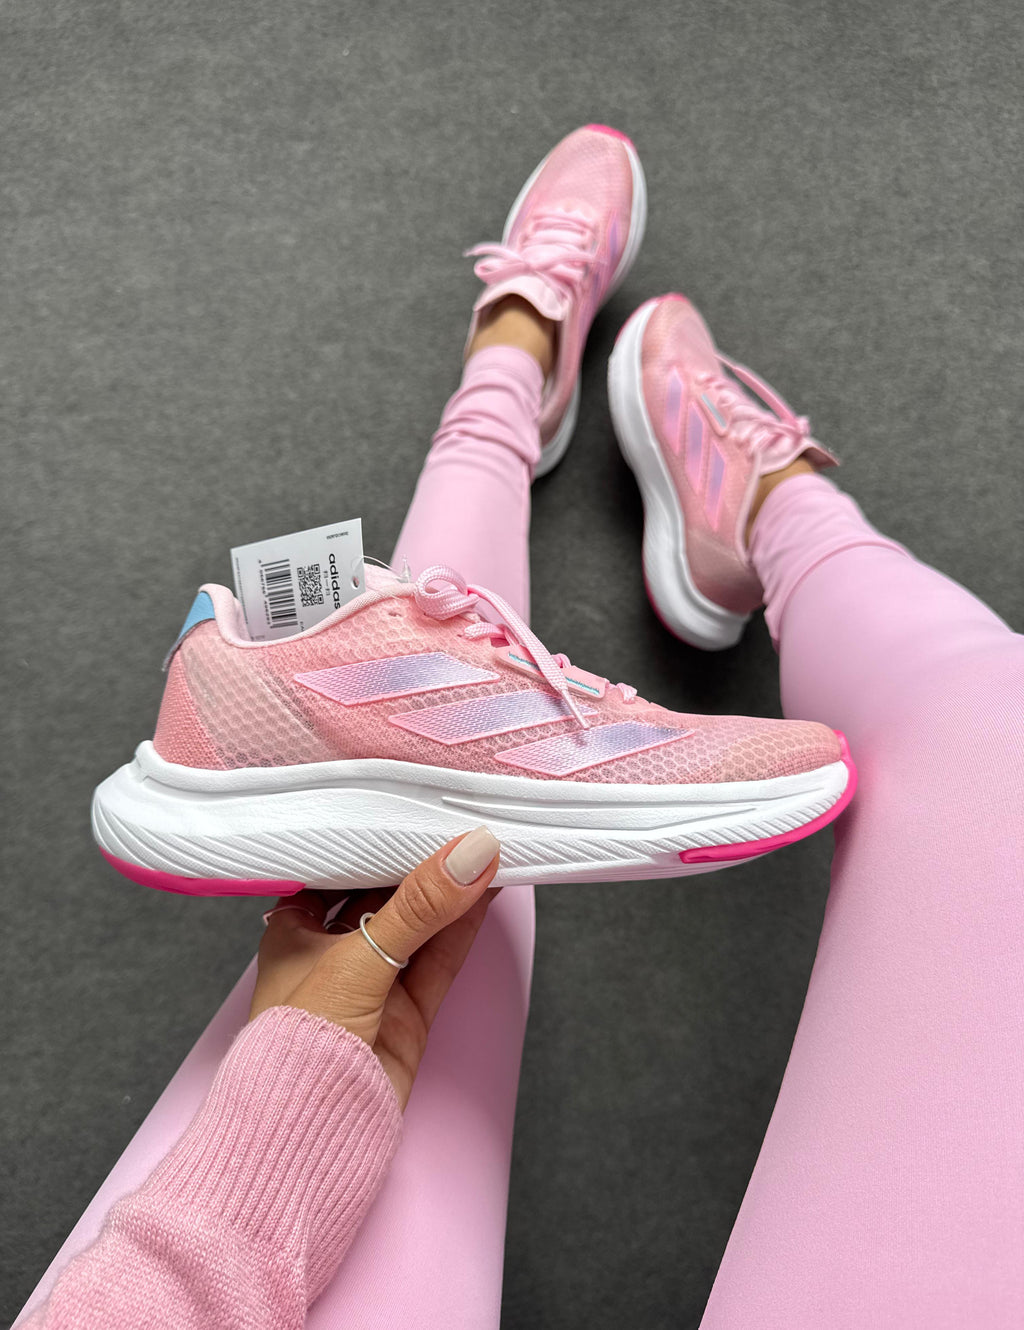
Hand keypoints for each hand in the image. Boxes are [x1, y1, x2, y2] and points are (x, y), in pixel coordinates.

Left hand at [249, 826, 500, 1108]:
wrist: (307, 1138)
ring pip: (421, 925)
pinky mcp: (407, 1012)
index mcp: (294, 929)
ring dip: (453, 891)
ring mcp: (374, 982)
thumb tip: (475, 851)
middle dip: (422, 862)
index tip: (414, 801)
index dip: (376, 836)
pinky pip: (441, 958)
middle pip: (386, 894)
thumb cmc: (297, 1044)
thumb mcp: (358, 961)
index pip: (340, 867)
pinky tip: (489, 891)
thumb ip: (420, 906)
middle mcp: (332, 951)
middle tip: (462, 818)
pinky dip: (466, 926)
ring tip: (489, 845)